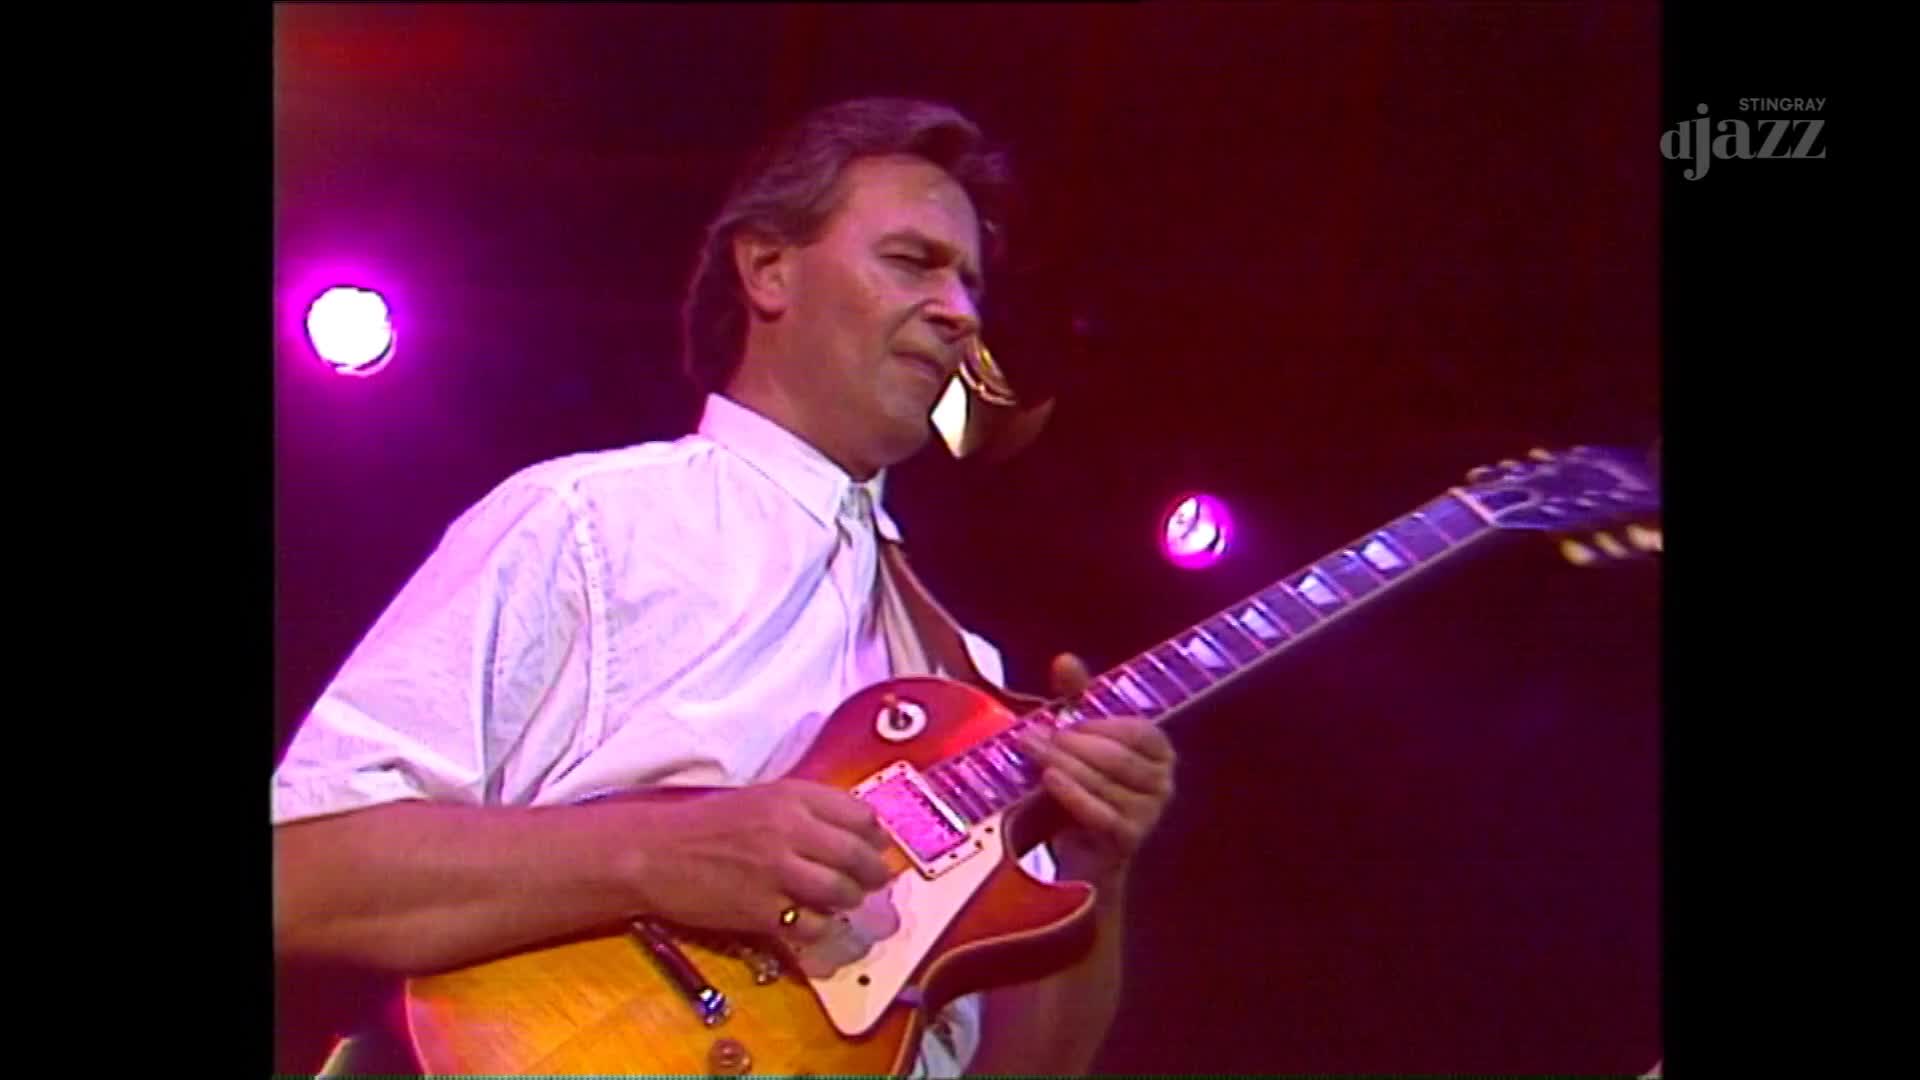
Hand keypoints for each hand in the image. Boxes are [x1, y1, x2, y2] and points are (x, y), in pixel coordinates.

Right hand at [626, 780, 894, 944]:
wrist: (655, 853)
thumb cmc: (706, 824)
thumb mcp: (760, 800)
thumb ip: (806, 810)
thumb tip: (858, 832)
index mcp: (791, 796)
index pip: (860, 815)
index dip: (874, 835)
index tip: (875, 846)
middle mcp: (790, 829)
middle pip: (857, 856)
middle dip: (873, 874)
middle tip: (873, 883)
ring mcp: (776, 871)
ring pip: (841, 892)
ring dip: (849, 901)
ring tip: (843, 902)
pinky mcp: (762, 910)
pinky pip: (813, 925)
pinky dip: (820, 927)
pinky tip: (811, 921)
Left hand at [1017, 653, 1176, 885]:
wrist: (1080, 852)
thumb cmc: (1081, 785)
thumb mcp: (1078, 736)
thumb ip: (1076, 696)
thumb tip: (1064, 660)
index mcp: (1159, 752)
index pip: (1139, 731)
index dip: (1100, 724)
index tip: (1065, 719)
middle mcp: (1163, 783)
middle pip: (1118, 757)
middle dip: (1071, 744)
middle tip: (1032, 735)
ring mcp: (1149, 814)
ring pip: (1106, 784)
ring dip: (1064, 765)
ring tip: (1032, 752)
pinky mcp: (1129, 840)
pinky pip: (1101, 814)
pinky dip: (1072, 794)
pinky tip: (1049, 780)